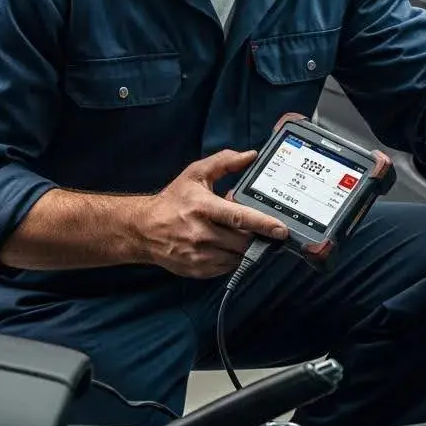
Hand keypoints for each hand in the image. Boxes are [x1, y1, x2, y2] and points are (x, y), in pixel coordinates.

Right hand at [141, 150, 288, 277]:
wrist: (144, 229)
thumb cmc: (173, 200)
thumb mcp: (195, 174)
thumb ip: (224, 162)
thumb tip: (251, 155)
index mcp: (203, 207)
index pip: (239, 217)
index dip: (263, 224)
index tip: (281, 229)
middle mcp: (201, 233)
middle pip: (243, 241)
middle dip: (255, 236)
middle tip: (259, 230)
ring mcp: (199, 254)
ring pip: (237, 257)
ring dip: (244, 248)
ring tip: (238, 235)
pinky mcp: (197, 270)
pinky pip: (227, 268)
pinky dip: (232, 258)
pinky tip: (226, 246)